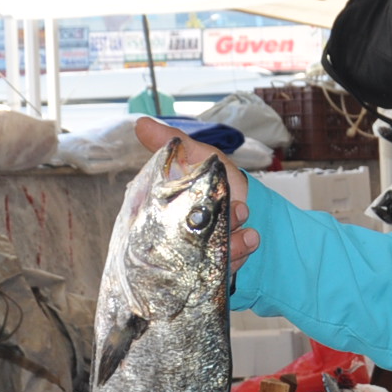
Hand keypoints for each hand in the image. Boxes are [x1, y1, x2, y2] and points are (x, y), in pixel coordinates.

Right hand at [134, 118, 259, 270]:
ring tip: (248, 232)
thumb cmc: (218, 178)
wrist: (248, 200)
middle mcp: (177, 236)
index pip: (153, 220)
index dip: (173, 217)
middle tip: (236, 212)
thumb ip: (172, 142)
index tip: (201, 205)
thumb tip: (140, 123)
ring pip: (204, 259)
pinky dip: (239, 255)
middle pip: (182, 246)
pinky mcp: (213, 267)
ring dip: (230, 246)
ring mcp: (195, 254)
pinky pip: (222, 268)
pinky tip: (251, 238)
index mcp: (166, 211)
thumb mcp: (197, 156)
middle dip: (212, 232)